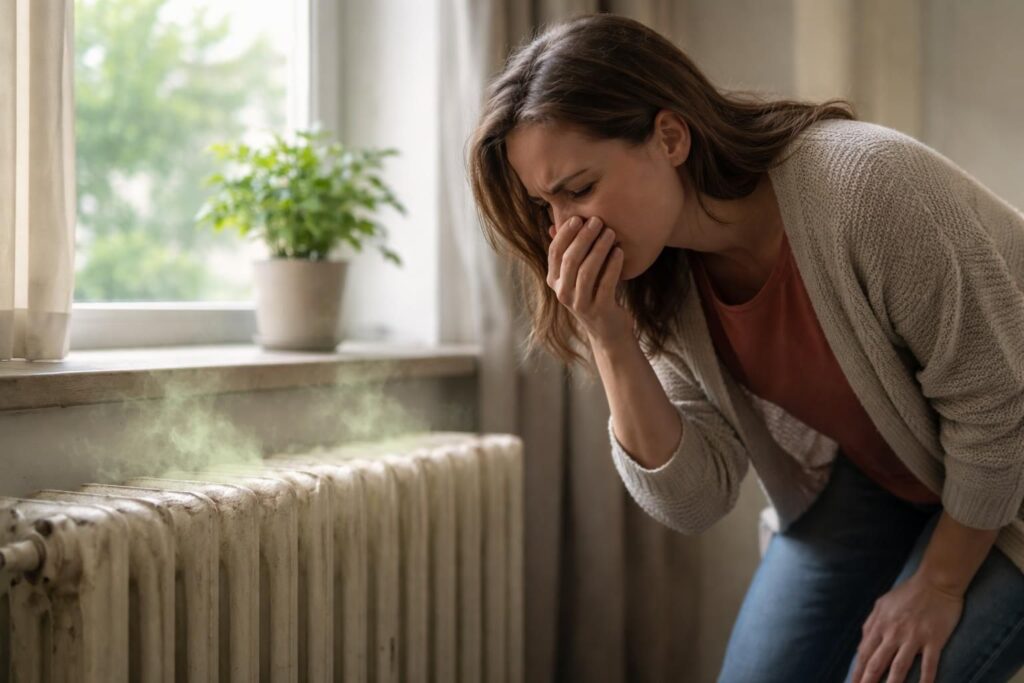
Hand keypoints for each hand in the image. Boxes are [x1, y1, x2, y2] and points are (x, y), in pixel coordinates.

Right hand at [546, 215, 631, 345]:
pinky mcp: (599, 310)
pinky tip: (619, 252)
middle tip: (597, 221)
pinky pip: (605, 284)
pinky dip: (612, 266)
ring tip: (610, 233)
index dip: (565, 234)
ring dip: (599, 249)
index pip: (554, 253)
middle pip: (570, 260)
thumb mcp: (578, 274)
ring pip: (586, 271)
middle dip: (584, 237)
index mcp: (555, 281)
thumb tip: (553, 225)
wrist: (608, 330)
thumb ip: (567, 252)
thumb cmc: (594, 293)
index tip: (578, 218)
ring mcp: (580, 303)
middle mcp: (563, 293)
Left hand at [849, 572, 963, 682]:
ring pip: (899, 667)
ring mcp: (914, 637)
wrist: (936, 581)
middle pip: (877, 663)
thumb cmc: (907, 593)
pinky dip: (925, 681)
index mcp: (880, 624)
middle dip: (868, 681)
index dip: (857, 671)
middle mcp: (894, 633)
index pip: (864, 653)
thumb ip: (871, 624)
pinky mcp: (934, 640)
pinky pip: (929, 665)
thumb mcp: (882, 604)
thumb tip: (862, 644)